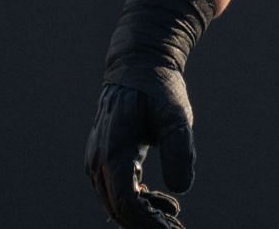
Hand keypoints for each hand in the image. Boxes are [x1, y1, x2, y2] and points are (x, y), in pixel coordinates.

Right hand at [86, 68, 194, 227]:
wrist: (138, 66)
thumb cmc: (158, 88)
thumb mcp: (176, 114)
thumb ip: (179, 149)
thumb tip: (181, 190)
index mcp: (114, 150)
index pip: (126, 201)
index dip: (149, 222)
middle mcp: (98, 160)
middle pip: (118, 209)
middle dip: (146, 224)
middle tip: (177, 227)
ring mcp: (97, 162)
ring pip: (114, 204)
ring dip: (143, 216)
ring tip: (173, 216)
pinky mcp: (103, 162)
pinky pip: (115, 193)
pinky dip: (137, 204)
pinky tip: (160, 203)